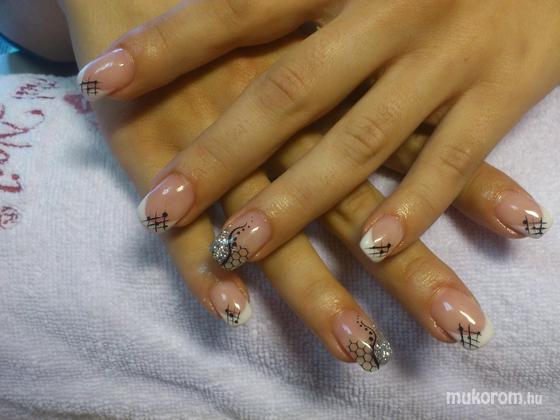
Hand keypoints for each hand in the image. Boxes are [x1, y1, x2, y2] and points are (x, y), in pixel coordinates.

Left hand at [78, 0, 556, 269]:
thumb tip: (214, 8)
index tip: (100, 83)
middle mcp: (387, 13)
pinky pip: (453, 158)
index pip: (236, 10)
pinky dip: (417, 207)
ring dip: (297, 201)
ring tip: (238, 246)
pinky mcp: (504, 89)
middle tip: (159, 209)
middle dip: (220, 156)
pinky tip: (373, 251)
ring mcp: (445, 56)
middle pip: (286, 94)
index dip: (166, 46)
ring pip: (358, 141)